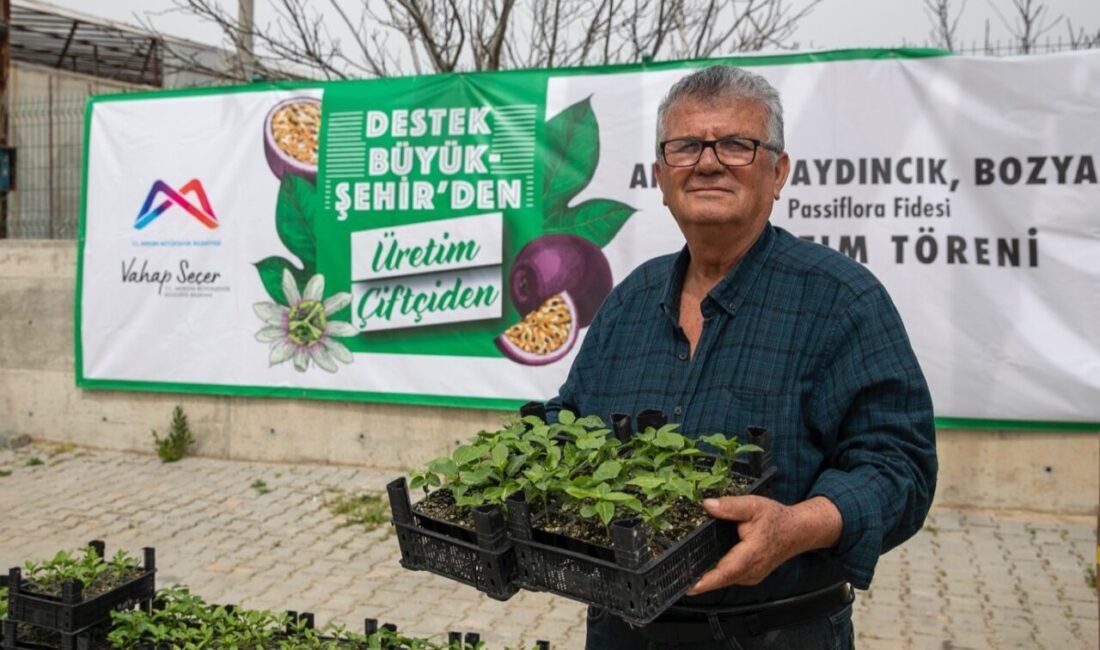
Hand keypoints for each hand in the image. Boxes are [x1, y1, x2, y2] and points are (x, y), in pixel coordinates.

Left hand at [686, 495, 841, 594]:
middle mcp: (751, 571)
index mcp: (752, 554)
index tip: (688, 587)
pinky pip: (729, 578)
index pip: (726, 571)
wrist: (797, 531)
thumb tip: (707, 505)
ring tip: (681, 572)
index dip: (707, 581)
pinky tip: (700, 567)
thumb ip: (731, 506)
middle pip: (721, 579)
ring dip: (705, 578)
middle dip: (698, 580)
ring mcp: (751, 577)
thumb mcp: (754, 505)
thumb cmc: (776, 518)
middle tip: (674, 575)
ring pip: (724, 580)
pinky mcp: (749, 576)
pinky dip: (715, 574)